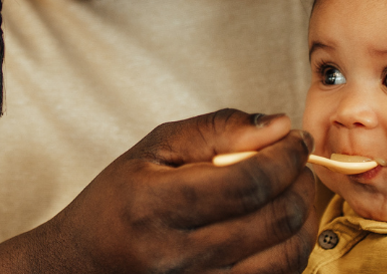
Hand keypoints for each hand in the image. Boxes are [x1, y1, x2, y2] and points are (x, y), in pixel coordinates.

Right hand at [24, 109, 318, 273]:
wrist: (82, 264)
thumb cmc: (116, 205)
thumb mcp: (152, 150)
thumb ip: (216, 130)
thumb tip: (277, 127)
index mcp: (154, 206)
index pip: (246, 183)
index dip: (285, 158)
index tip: (294, 141)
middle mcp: (176, 255)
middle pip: (273, 220)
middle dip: (301, 182)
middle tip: (298, 162)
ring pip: (285, 257)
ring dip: (304, 217)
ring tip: (294, 191)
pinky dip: (291, 249)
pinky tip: (281, 227)